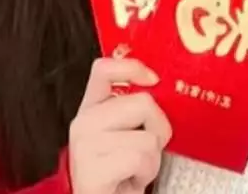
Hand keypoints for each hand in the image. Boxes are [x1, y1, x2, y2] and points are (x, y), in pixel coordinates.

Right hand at [69, 58, 171, 193]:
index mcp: (92, 107)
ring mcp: (85, 146)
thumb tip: (163, 87)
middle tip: (146, 148)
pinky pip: (140, 158)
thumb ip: (137, 107)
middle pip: (143, 102)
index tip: (153, 79)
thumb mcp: (130, 131)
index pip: (103, 69)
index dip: (132, 67)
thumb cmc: (123, 171)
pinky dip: (146, 172)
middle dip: (158, 127)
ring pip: (147, 135)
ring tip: (136, 168)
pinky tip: (130, 180)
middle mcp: (84, 122)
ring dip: (153, 157)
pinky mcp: (92, 172)